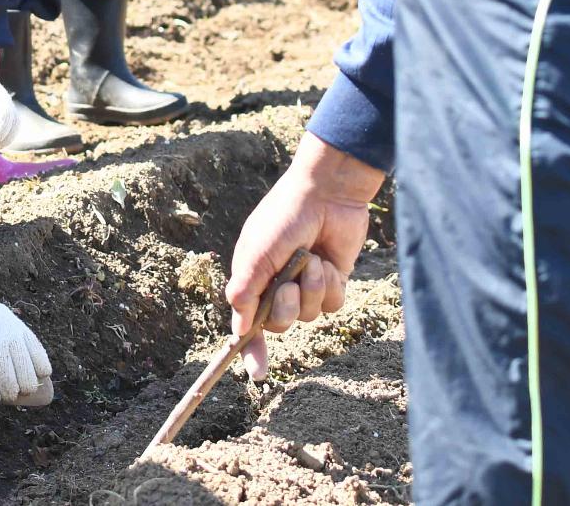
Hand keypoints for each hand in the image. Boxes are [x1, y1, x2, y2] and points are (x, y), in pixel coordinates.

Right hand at [0, 289, 54, 405]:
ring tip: (6, 397)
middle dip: (27, 387)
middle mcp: (10, 336)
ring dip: (9, 393)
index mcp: (17, 327)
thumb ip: (13, 334)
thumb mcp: (1, 318)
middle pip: (27, 371)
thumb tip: (26, 362)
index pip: (38, 355)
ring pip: (10, 380)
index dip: (40, 371)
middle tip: (20, 392)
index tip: (36, 378)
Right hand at [226, 134, 381, 379]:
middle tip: (288, 283)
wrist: (327, 194)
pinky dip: (330, 285)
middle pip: (279, 323)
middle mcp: (278, 285)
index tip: (257, 375)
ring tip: (312, 259)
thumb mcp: (257, 253)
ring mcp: (306, 285)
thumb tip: (236, 328)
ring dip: (311, 288)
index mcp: (253, 278)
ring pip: (309, 315)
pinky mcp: (332, 282)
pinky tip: (328, 261)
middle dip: (285, 307)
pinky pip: (333, 305)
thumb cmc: (284, 218)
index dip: (250, 350)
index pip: (247, 323)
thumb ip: (245, 290)